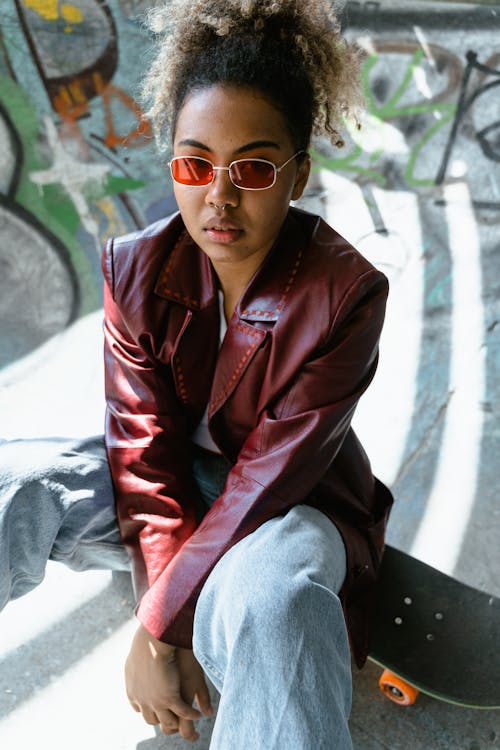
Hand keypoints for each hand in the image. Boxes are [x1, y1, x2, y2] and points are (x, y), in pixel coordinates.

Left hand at [125, 623, 212, 740]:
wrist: (153, 641)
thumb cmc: (146, 645)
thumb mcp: (135, 661)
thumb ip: (134, 671)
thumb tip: (133, 670)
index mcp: (133, 693)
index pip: (140, 710)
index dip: (151, 709)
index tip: (159, 705)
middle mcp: (143, 701)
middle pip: (152, 720)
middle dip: (163, 719)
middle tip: (175, 717)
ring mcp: (155, 702)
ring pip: (168, 722)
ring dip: (179, 723)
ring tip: (189, 722)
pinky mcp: (169, 698)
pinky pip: (183, 713)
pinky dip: (191, 715)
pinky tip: (199, 714)